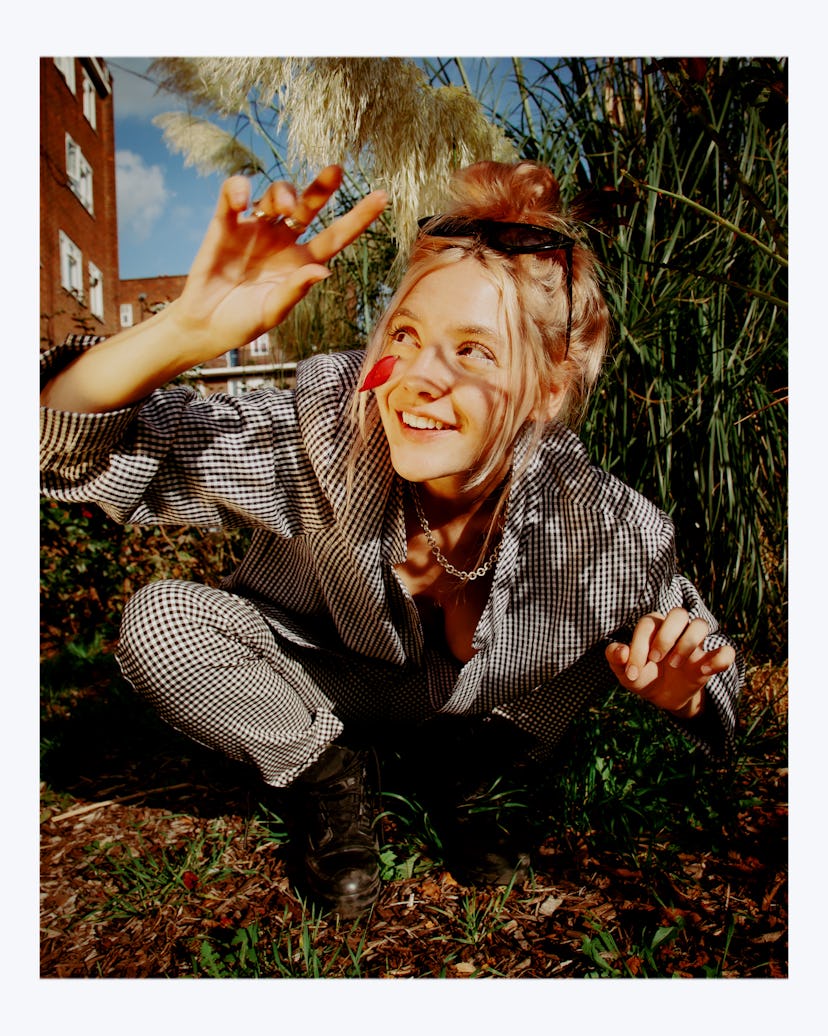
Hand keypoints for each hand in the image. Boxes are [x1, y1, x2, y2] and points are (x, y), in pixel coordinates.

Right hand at [40, 166, 387, 413]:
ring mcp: (254, 230)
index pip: (336, 235)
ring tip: (283, 209)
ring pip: (275, 196)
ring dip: (283, 193)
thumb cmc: (243, 323)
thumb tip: (322, 271)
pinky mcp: (225, 225)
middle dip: (321, 187)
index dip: (358, 216)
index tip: (382, 196)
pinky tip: (241, 197)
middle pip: (308, 206)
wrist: (205, 326)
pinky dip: (237, 190)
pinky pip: (233, 198)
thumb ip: (295, 290)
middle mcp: (282, 241)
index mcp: (302, 261)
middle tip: (335, 171)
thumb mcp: (273, 312)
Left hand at [604, 608, 735, 718]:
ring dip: (687, 644)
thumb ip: (616, 659)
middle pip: (678, 613)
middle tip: (656, 659)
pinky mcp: (709, 661)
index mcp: (653, 627)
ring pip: (701, 625)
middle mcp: (676, 630)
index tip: (632, 672)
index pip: (648, 624)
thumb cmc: (642, 677)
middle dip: (666, 636)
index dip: (637, 647)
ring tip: (675, 665)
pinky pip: (726, 652)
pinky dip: (718, 659)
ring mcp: (694, 644)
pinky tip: (702, 671)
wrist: (662, 698)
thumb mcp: (625, 673)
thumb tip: (620, 650)